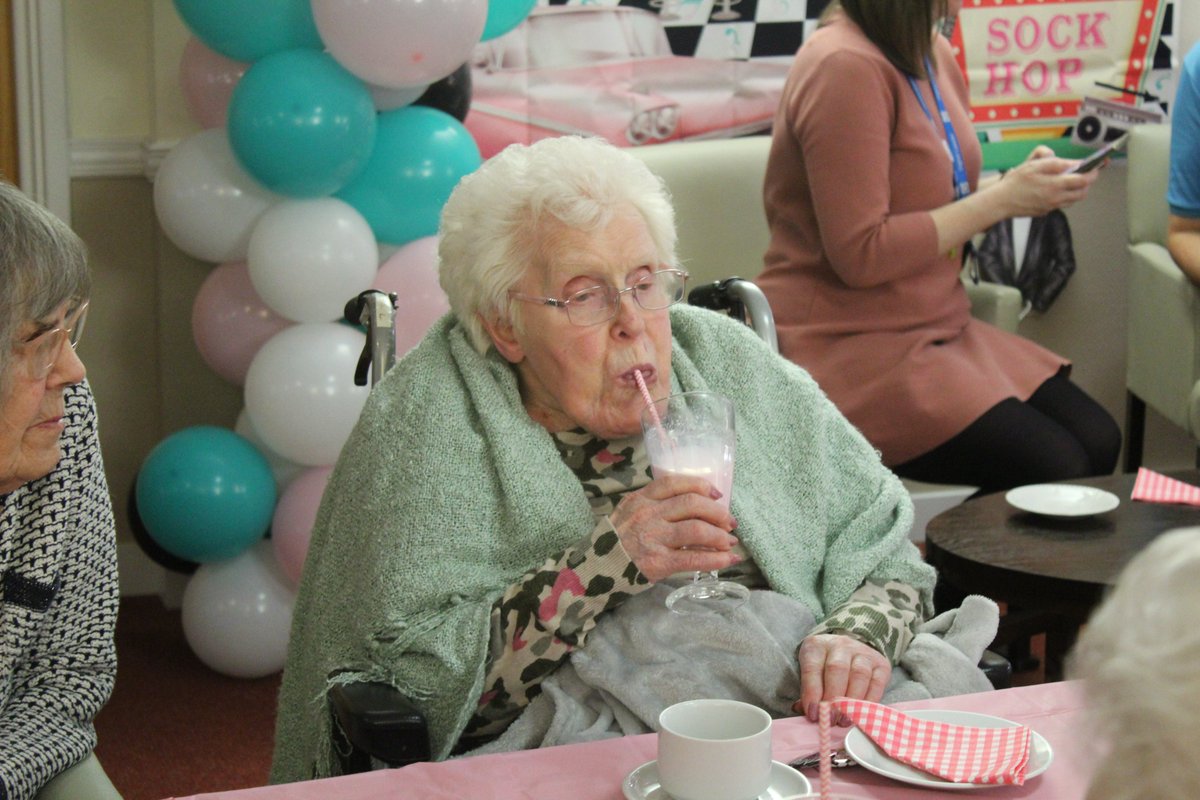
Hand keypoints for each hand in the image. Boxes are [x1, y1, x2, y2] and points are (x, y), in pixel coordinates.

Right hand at [609, 474, 738, 581]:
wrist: (595, 570)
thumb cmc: (617, 542)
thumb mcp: (629, 513)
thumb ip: (654, 505)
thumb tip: (695, 506)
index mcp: (640, 499)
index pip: (675, 483)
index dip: (701, 486)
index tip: (717, 495)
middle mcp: (647, 514)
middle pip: (692, 504)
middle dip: (717, 513)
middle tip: (730, 523)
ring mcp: (652, 538)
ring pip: (697, 530)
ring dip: (720, 536)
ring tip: (729, 543)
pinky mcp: (658, 562)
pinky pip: (693, 558)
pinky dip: (715, 559)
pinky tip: (727, 560)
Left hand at [794, 633, 889, 724]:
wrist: (848, 651)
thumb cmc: (824, 667)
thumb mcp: (811, 673)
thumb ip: (809, 693)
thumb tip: (812, 714)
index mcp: (817, 646)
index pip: (812, 667)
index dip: (812, 692)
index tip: (813, 713)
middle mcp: (840, 645)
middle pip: (837, 669)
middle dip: (833, 699)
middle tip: (830, 720)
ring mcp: (863, 653)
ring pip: (859, 675)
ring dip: (852, 702)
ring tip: (844, 720)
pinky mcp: (881, 664)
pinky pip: (877, 683)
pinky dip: (869, 701)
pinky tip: (861, 714)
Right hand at [994, 151, 1099, 216]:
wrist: (1000, 201)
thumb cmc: (1015, 182)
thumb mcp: (1035, 165)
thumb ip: (1056, 163)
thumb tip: (1073, 163)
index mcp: (1055, 185)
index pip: (1084, 180)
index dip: (1093, 173)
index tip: (1096, 168)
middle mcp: (1056, 198)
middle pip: (1082, 193)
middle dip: (1087, 183)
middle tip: (1086, 174)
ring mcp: (1051, 206)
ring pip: (1073, 200)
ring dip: (1077, 190)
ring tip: (1072, 181)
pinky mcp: (1045, 211)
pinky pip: (1061, 204)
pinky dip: (1064, 196)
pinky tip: (1056, 189)